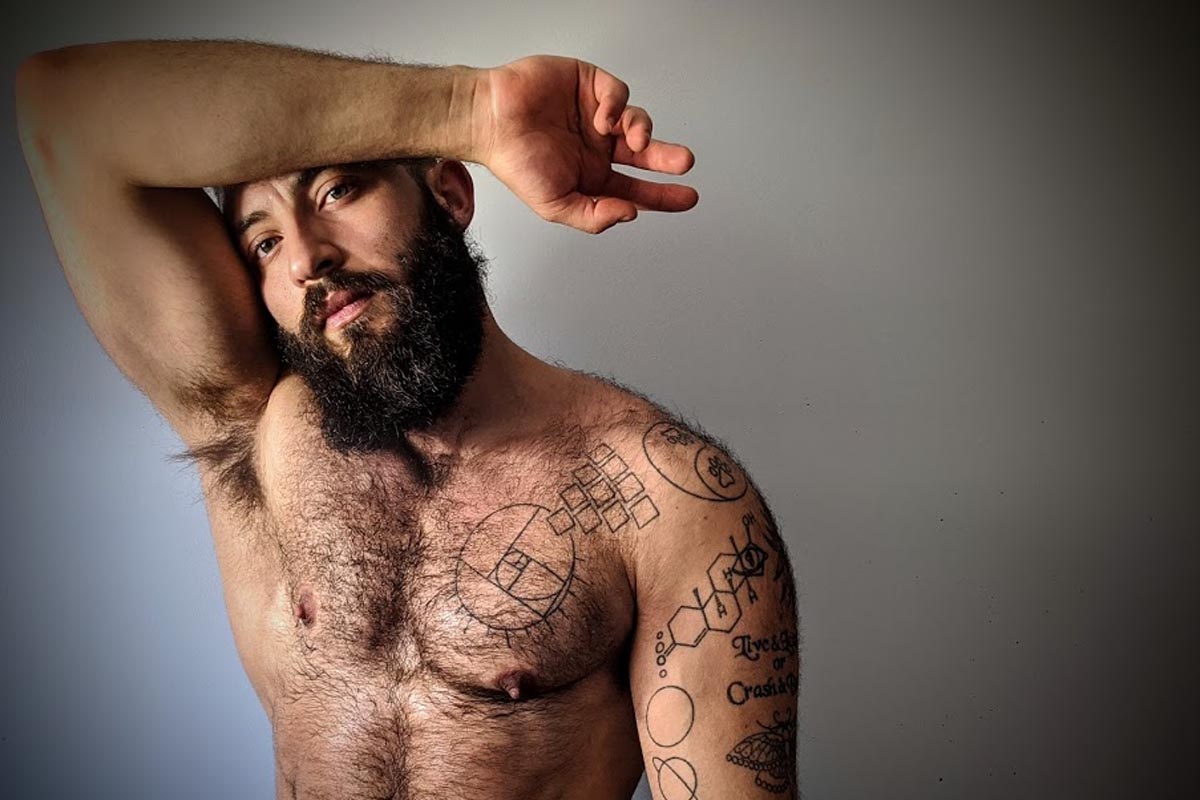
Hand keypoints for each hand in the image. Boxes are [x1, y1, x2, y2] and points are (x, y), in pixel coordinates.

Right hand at [472, 55, 697, 233]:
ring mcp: (595, 115)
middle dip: (667, 159)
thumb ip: (593, 215)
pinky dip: (617, 105)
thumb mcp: (555, 204)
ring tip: (633, 140)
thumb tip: (630, 213)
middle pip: (645, 155)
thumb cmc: (514, 162)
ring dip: (642, 131)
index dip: (662, 195)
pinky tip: (603, 117)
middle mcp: (597, 147)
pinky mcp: (589, 85)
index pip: (635, 188)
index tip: (687, 198)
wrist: (489, 119)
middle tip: (684, 163)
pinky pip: (618, 94)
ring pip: (636, 121)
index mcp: (592, 176)